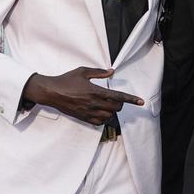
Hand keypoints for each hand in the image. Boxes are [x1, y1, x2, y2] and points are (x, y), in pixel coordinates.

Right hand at [23, 68, 143, 124]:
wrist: (52, 92)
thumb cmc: (66, 80)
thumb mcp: (83, 71)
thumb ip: (99, 72)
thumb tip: (111, 71)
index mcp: (96, 91)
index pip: (119, 96)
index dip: (131, 99)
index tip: (141, 102)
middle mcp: (94, 103)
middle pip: (116, 108)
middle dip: (119, 104)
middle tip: (115, 99)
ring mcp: (89, 112)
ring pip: (109, 116)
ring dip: (111, 111)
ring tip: (106, 105)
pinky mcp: (84, 118)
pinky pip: (99, 122)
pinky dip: (103, 118)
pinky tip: (100, 112)